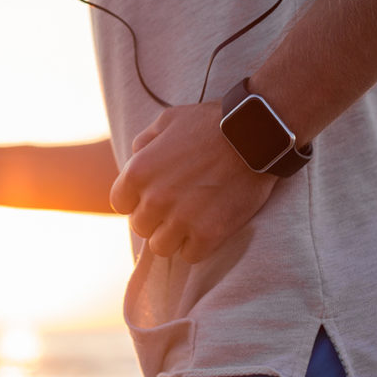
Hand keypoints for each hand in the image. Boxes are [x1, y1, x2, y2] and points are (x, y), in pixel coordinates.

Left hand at [109, 102, 277, 262]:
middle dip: (155, 217)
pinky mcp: (209, 234)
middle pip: (140, 227)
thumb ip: (145, 142)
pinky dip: (198, 245)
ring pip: (161, 247)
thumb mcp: (168, 120)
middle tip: (177, 205)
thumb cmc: (211, 122)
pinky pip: (190, 255)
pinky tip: (208, 226)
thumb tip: (135, 159)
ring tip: (191, 220)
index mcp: (138, 171)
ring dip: (173, 236)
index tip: (154, 195)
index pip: (120, 203)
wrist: (256, 134)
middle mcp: (155, 199)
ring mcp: (181, 219)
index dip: (136, 200)